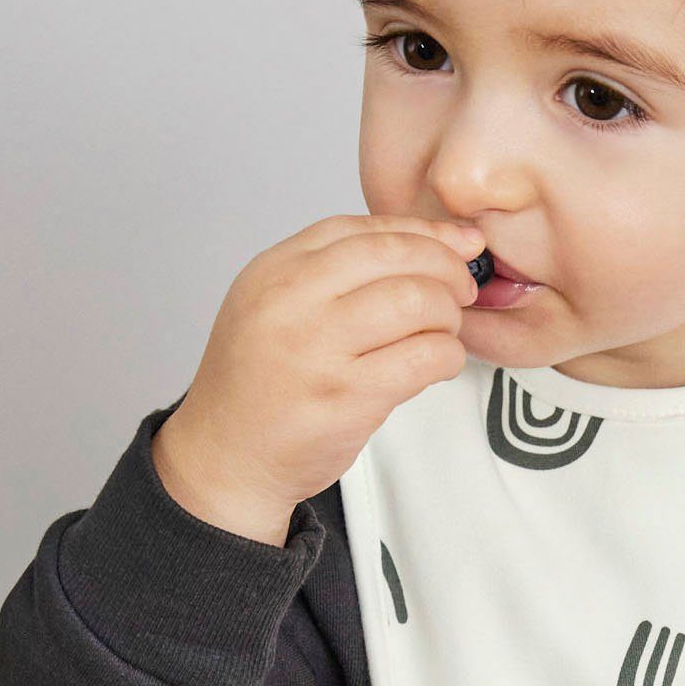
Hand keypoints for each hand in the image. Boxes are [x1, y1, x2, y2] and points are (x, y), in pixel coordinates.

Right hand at [151, 213, 485, 542]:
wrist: (225, 457)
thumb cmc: (259, 384)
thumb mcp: (273, 305)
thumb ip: (335, 273)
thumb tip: (432, 244)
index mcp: (275, 271)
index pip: (363, 228)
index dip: (421, 232)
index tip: (454, 244)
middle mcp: (292, 303)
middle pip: (395, 256)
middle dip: (445, 269)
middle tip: (459, 290)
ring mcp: (318, 350)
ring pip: (417, 302)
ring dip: (447, 316)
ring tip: (442, 333)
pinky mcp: (346, 398)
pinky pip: (423, 358)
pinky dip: (447, 356)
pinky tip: (438, 364)